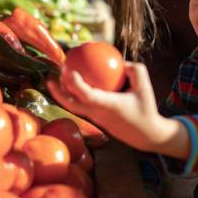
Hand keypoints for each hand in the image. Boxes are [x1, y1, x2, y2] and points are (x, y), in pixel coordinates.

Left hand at [48, 62, 183, 154]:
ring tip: (58, 80)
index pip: (87, 96)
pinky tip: (77, 85)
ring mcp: (96, 119)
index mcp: (108, 106)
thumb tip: (122, 61)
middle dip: (58, 94)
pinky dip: (76, 96)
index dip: (76, 84)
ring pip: (74, 107)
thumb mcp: (145, 87)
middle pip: (71, 105)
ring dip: (63, 95)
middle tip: (51, 78)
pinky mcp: (97, 121)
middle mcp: (98, 113)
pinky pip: (82, 107)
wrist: (146, 135)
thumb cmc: (146, 109)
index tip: (70, 71)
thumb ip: (135, 70)